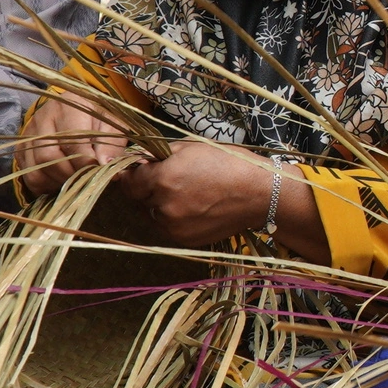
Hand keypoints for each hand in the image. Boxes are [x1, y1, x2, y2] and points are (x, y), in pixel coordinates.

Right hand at [16, 92, 137, 194]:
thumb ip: (112, 145)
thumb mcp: (112, 125)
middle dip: (69, 175)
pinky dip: (45, 185)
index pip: (73, 140)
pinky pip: (28, 175)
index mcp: (70, 105)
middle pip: (48, 156)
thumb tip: (107, 168)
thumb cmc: (97, 118)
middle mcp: (44, 117)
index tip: (98, 174)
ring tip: (74, 180)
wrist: (77, 109)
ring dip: (57, 182)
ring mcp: (29, 133)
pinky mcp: (22, 148)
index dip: (86, 163)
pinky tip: (60, 181)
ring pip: (36, 168)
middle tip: (85, 180)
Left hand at [118, 141, 287, 244]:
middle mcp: (164, 205)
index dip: (131, 174)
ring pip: (150, 215)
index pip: (129, 181)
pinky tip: (189, 208)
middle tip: (164, 180)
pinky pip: (165, 227)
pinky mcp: (183, 239)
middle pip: (138, 199)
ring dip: (156, 205)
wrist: (258, 194)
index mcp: (164, 178)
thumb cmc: (227, 163)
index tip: (137, 172)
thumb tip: (139, 162)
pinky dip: (170, 218)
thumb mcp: (191, 147)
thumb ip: (160, 156)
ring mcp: (173, 226)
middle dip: (145, 189)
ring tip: (180, 195)